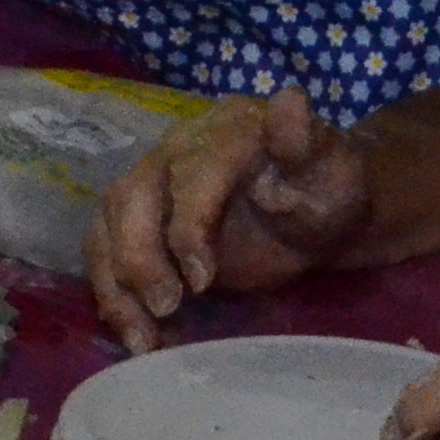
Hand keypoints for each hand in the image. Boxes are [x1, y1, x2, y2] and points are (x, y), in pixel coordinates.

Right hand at [91, 88, 372, 345]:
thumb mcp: (331, 169)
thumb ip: (306, 143)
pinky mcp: (140, 226)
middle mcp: (176, 151)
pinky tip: (139, 339)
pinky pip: (108, 257)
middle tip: (168, 308)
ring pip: (107, 227)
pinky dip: (115, 298)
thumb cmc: (325, 189)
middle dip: (140, 256)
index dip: (189, 224)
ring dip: (117, 285)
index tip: (201, 280)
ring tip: (143, 338)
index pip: (191, 171)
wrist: (315, 214)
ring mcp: (152, 186)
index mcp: (225, 132)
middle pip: (132, 196)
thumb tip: (290, 100)